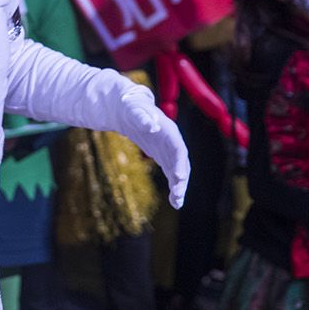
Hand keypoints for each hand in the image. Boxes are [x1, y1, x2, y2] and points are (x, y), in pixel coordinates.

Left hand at [114, 80, 190, 208]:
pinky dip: (173, 185)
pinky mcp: (162, 155)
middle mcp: (172, 140)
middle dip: (181, 179)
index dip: (179, 162)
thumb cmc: (130, 106)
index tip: (178, 177)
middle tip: (178, 196)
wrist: (127, 107)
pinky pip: (171, 172)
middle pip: (181, 161)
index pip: (178, 147)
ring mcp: (168, 148)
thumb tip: (152, 126)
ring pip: (178, 169)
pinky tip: (173, 199)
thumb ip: (142, 116)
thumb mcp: (133, 108)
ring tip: (177, 203)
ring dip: (179, 186)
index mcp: (168, 129)